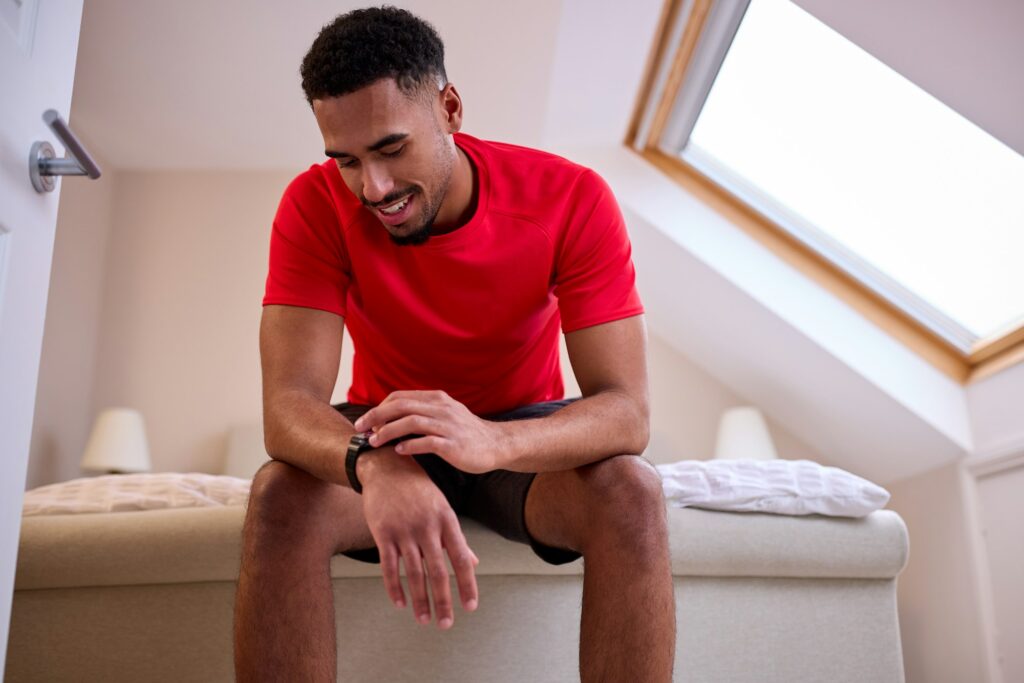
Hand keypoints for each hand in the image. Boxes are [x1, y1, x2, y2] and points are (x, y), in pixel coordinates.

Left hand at [353, 390, 508, 473]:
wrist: (496, 444)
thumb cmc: (465, 432)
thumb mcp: (444, 414)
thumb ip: (422, 412)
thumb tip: (392, 417)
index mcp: (436, 399)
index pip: (400, 397)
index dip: (379, 408)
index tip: (366, 422)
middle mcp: (441, 408)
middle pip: (401, 406)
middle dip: (376, 417)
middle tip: (360, 429)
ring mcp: (448, 426)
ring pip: (411, 422)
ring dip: (388, 431)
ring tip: (373, 442)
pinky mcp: (454, 445)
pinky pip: (427, 442)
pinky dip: (409, 445)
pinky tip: (398, 451)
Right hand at [358, 447, 479, 628]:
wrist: (387, 467)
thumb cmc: (419, 489)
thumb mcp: (443, 508)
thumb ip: (456, 539)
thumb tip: (474, 563)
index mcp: (446, 521)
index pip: (461, 558)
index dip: (467, 585)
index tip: (470, 607)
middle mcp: (427, 527)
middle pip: (438, 571)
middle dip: (443, 601)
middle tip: (446, 624)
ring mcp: (404, 530)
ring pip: (414, 573)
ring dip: (420, 600)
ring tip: (423, 620)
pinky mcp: (383, 533)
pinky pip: (389, 566)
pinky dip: (394, 587)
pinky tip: (400, 603)